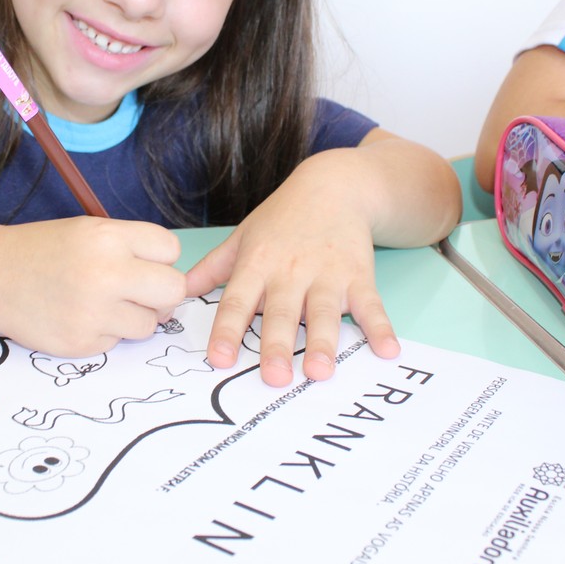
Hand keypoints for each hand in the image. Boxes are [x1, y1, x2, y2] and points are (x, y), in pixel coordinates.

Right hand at [0, 217, 186, 356]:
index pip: (170, 250)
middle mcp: (105, 273)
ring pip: (149, 324)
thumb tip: (171, 283)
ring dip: (134, 317)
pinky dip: (105, 332)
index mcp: (108, 237)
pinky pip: (118, 342)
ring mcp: (94, 312)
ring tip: (102, 304)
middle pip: (173, 290)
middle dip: (162, 294)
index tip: (141, 263)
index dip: (159, 259)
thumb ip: (130, 248)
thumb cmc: (44, 251)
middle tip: (141, 294)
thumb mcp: (88, 230)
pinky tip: (79, 317)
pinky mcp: (82, 343)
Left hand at [184, 151, 397, 386]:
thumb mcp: (242, 237)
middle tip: (273, 378)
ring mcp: (327, 274)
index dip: (227, 331)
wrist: (334, 185)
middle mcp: (290, 271)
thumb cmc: (282, 218)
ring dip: (322, 342)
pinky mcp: (359, 275)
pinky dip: (380, 328)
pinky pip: (371, 305)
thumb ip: (212, 269)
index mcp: (257, 264)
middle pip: (280, 313)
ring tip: (318, 371)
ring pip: (324, 312)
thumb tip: (177, 292)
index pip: (237, 301)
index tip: (219, 359)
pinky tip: (387, 350)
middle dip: (276, 345)